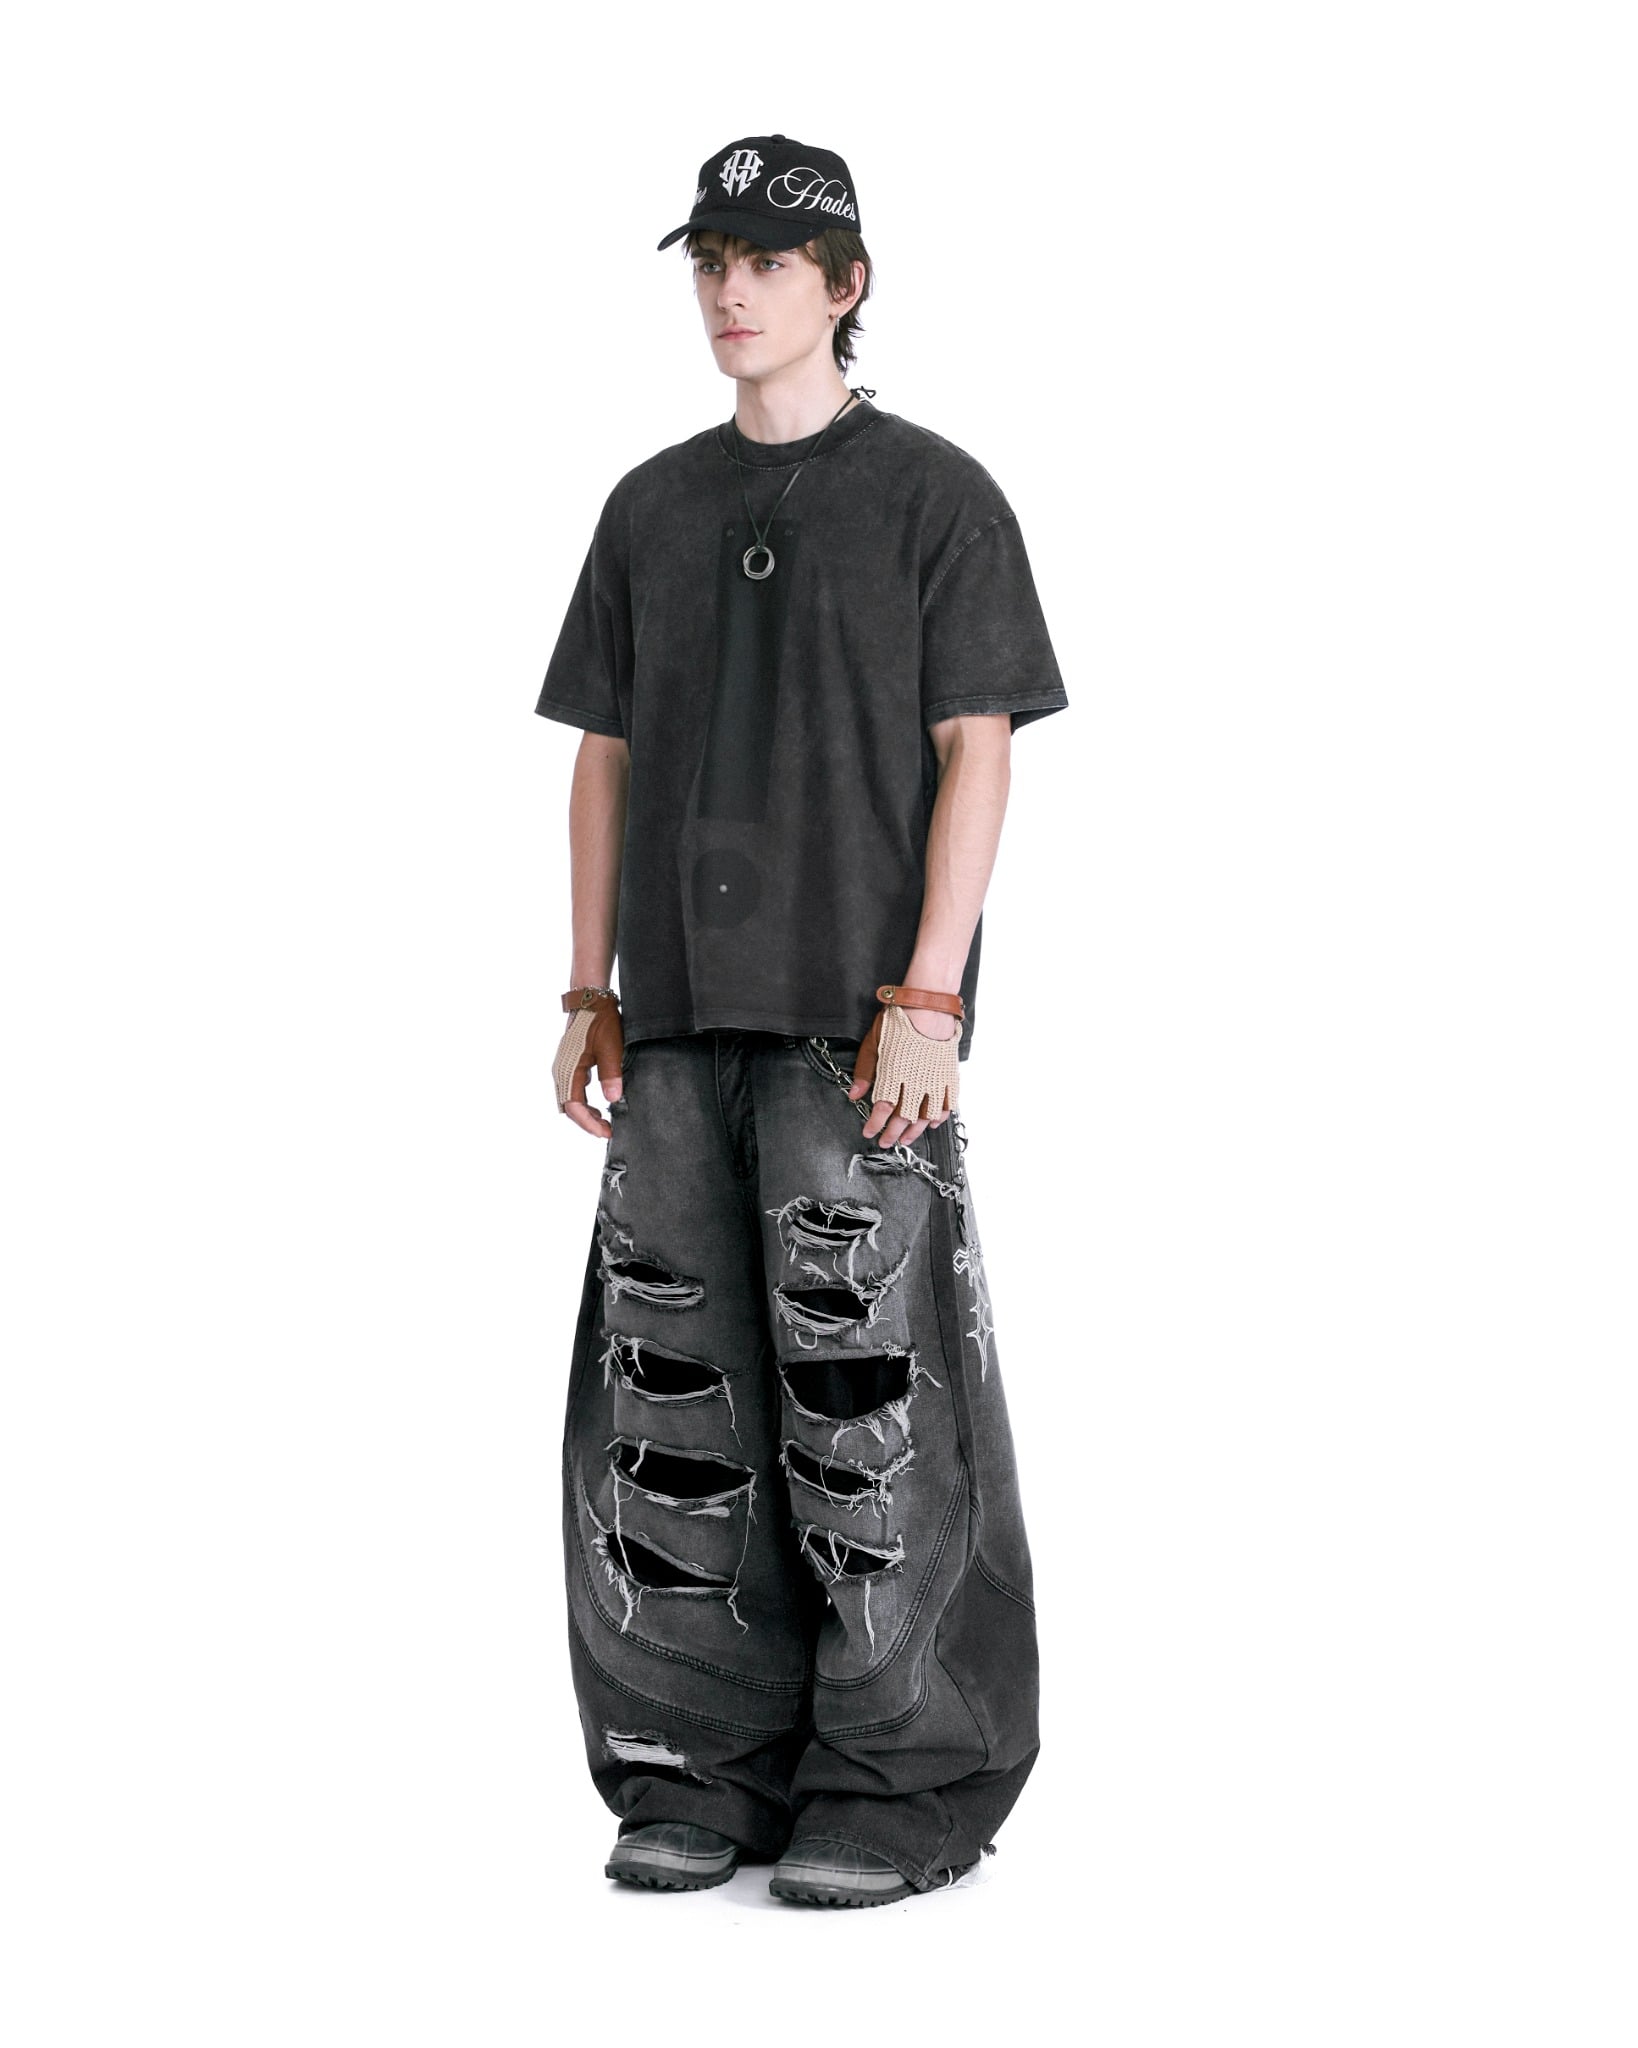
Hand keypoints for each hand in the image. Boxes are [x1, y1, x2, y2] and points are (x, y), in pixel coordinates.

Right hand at [553, 996, 624, 1138]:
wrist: (591, 999)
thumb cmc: (600, 1020)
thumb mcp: (611, 1047)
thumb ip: (611, 1073)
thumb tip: (613, 1099)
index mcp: (568, 1069)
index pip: (574, 1107)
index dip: (589, 1123)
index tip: (605, 1132)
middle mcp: (561, 1071)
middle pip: (569, 1108)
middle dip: (587, 1123)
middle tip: (608, 1131)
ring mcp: (564, 1068)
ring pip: (570, 1101)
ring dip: (586, 1114)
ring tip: (605, 1122)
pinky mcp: (570, 1065)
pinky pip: (573, 1091)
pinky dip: (585, 1103)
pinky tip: (599, 1107)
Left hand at [848, 1003, 959, 1147]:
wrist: (929, 1005)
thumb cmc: (898, 1021)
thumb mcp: (874, 1043)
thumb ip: (865, 1071)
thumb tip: (854, 1095)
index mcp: (893, 1075)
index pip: (882, 1109)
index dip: (875, 1124)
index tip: (869, 1132)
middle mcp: (915, 1082)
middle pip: (903, 1118)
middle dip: (892, 1133)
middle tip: (885, 1142)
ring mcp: (934, 1081)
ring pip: (925, 1116)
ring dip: (914, 1131)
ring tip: (906, 1139)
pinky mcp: (949, 1076)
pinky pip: (946, 1104)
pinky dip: (939, 1117)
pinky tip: (932, 1123)